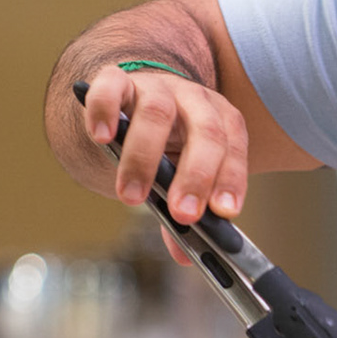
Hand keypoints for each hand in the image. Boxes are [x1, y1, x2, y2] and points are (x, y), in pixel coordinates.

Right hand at [74, 62, 251, 230]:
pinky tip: (102, 138)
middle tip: (183, 214)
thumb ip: (183, 209)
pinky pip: (111, 88)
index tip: (224, 213)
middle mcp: (194, 99)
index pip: (234, 147)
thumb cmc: (167, 142)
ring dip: (144, 159)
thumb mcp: (181, 174)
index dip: (231, 179)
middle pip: (204, 130)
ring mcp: (156, 87)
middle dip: (195, 176)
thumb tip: (185, 256)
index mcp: (220, 120)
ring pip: (157, 113)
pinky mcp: (117, 80)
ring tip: (132, 197)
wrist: (134, 98)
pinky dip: (105, 111)